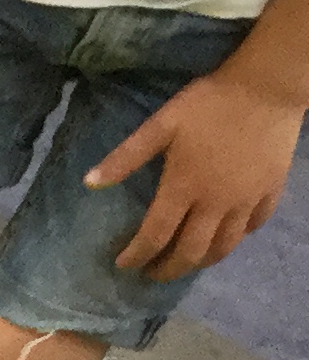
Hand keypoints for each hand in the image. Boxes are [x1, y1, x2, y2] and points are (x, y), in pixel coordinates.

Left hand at [91, 64, 302, 278]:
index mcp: (184, 187)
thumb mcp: (162, 123)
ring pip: (224, 246)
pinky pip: (255, 225)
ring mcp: (247, 199)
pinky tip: (226, 238)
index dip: (136, 256)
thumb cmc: (210, 103)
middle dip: (168, 269)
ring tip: (187, 263)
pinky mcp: (271, 190)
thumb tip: (89, 183)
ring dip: (202, 261)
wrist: (268, 85)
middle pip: (191, 251)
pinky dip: (238, 238)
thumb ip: (126, 156)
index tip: (123, 265)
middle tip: (153, 274)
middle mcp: (216, 202)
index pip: (155, 235)